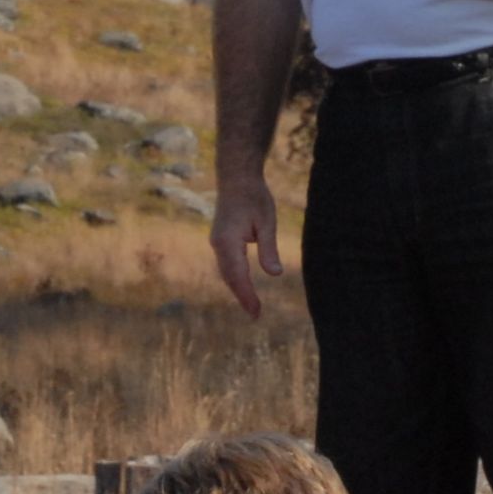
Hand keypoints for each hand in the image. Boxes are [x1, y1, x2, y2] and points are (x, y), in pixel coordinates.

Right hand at [211, 174, 281, 319]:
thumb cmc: (254, 197)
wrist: (236, 178)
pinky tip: (243, 287)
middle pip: (229, 277)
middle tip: (256, 315)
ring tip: (252, 306)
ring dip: (237, 289)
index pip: (238, 275)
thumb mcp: (267, 222)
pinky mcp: (220, 240)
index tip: (256, 312)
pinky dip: (234, 278)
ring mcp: (216, 242)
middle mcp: (218, 244)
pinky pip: (226, 264)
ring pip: (226, 272)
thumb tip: (275, 274)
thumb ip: (269, 249)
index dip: (247, 295)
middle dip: (242, 296)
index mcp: (228, 241)